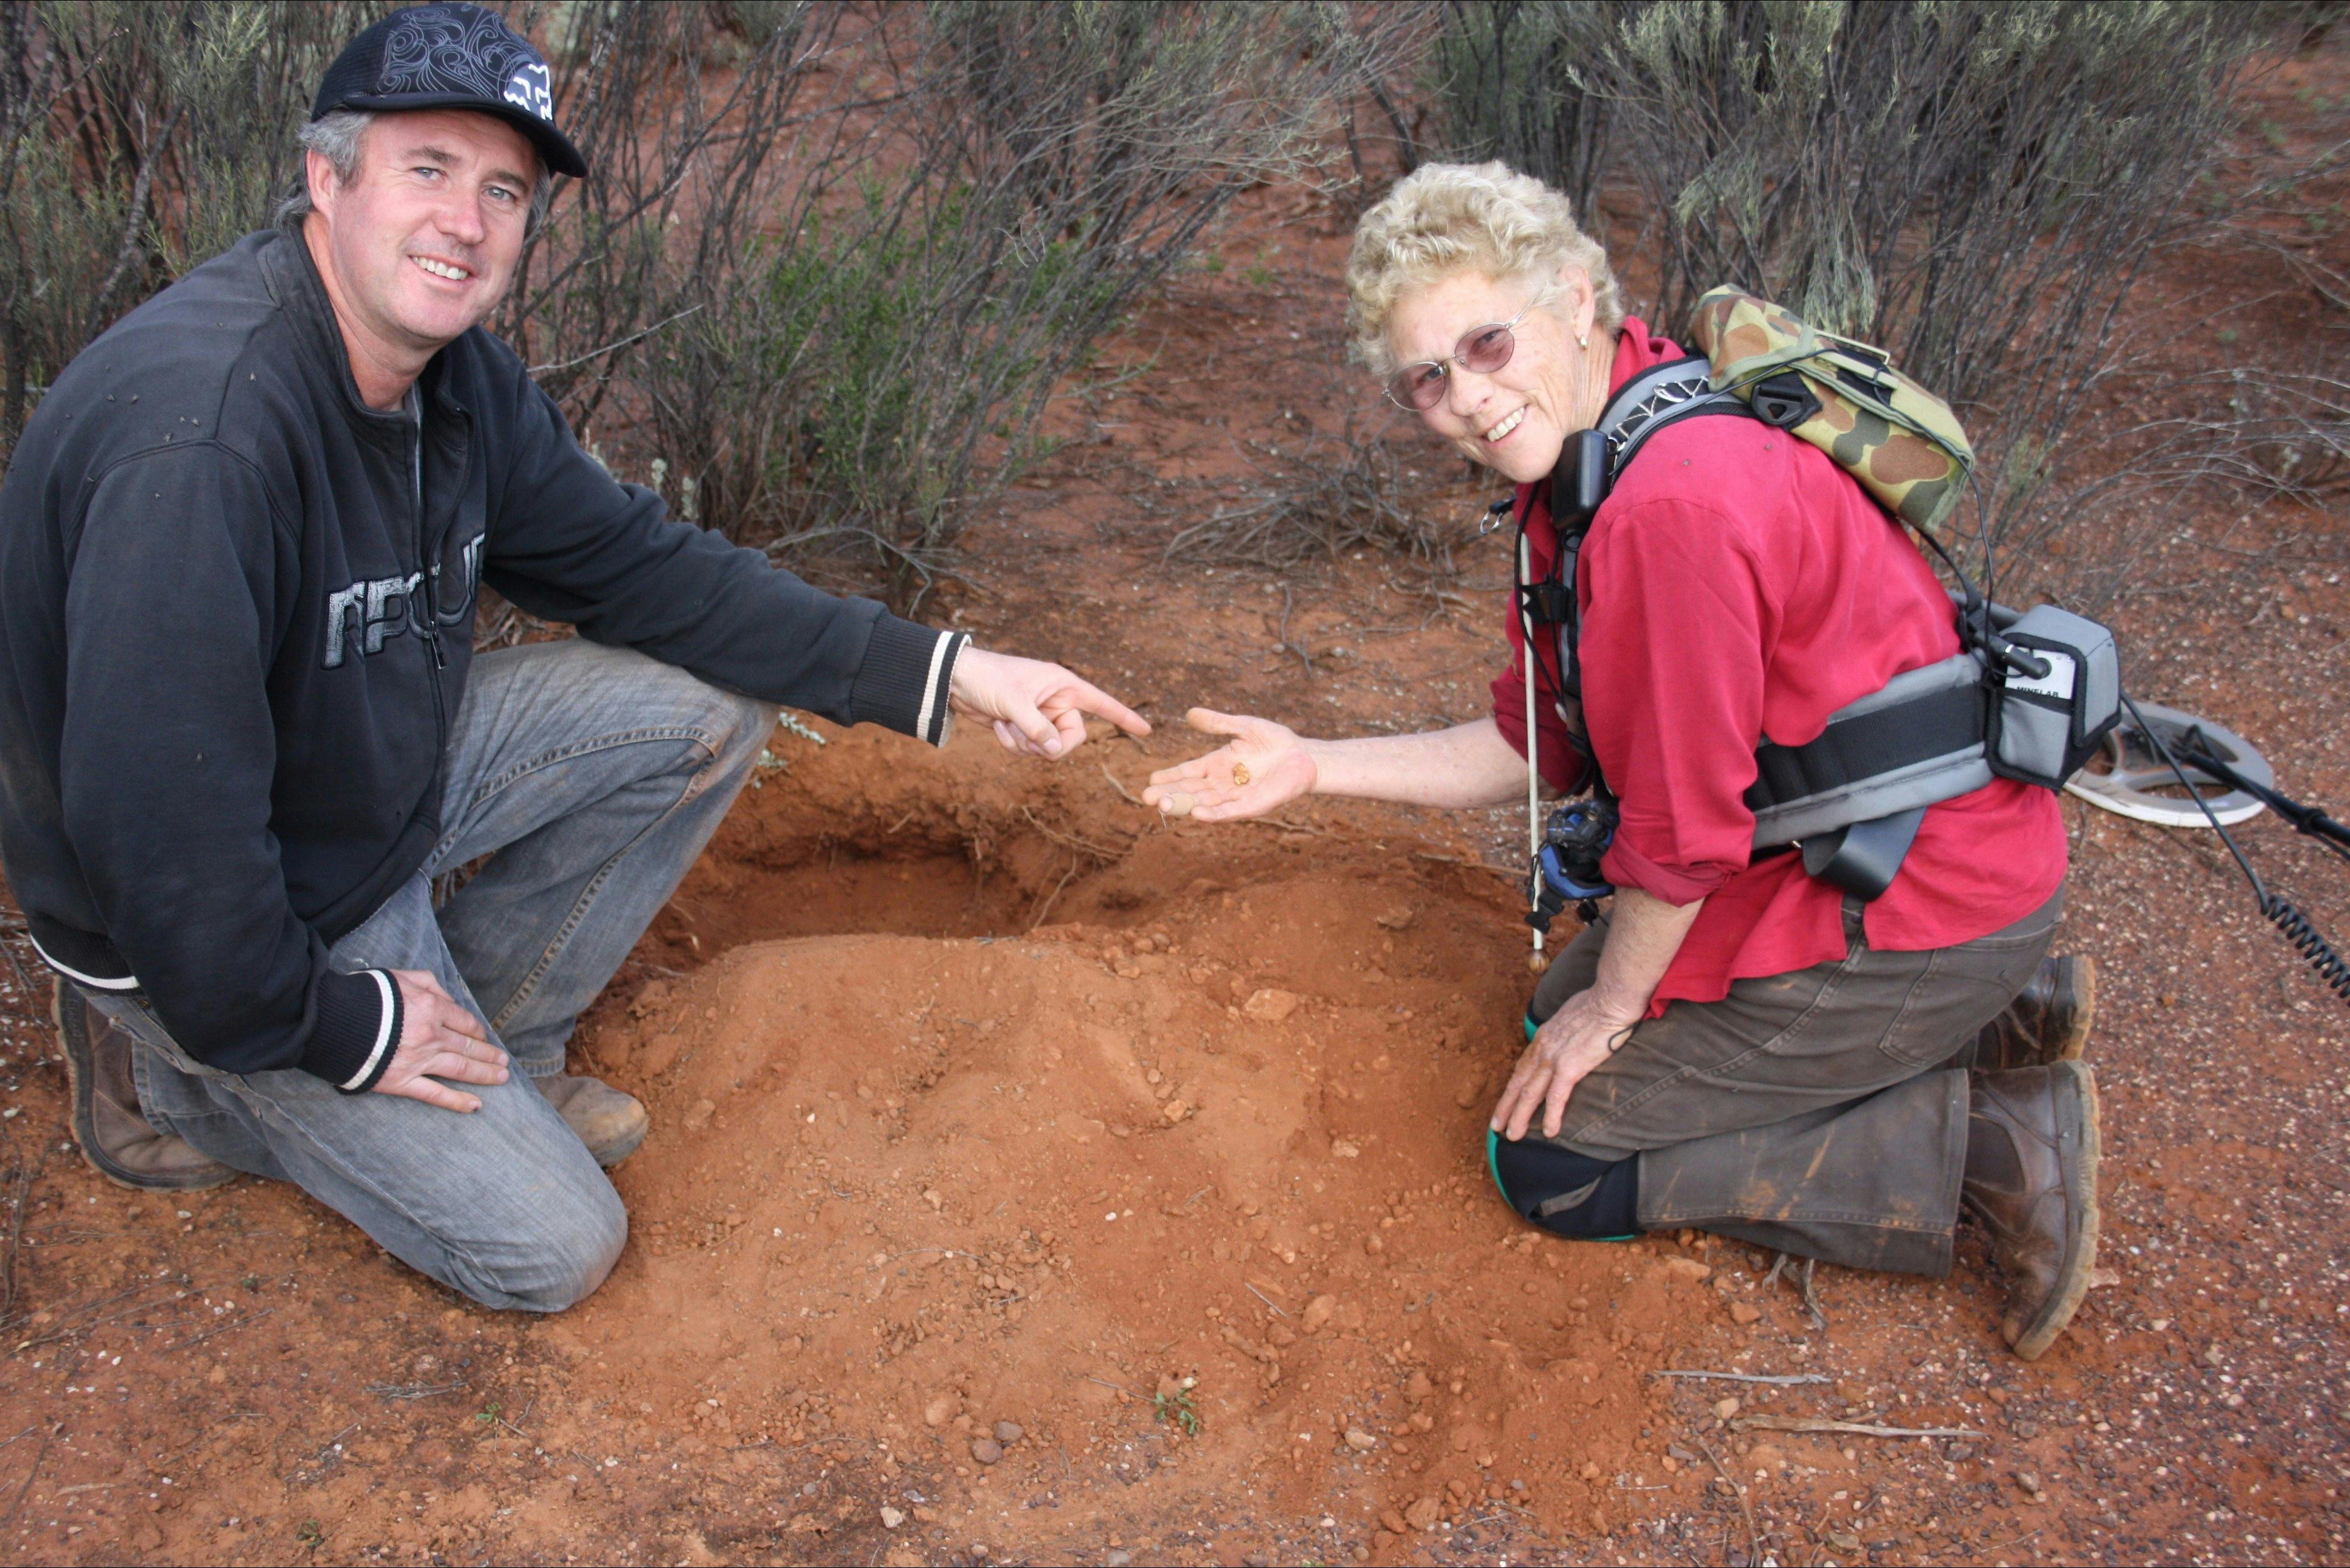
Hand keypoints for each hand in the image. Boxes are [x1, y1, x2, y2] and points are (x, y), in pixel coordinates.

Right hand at [372, 969, 508, 1112]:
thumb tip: (449, 998)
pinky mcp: (401, 1082)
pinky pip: (435, 1094)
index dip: (478, 1031)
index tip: (484, 1038)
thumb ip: (430, 985)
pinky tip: (476, 1106)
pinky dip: (457, 1101)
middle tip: (504, 1062)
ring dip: (484, 1074)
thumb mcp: (402, 977)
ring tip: (501, 1078)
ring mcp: (418, 1061)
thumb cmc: (366, 996)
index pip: (465, 1022)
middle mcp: (431, 1036)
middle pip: (468, 1047)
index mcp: (432, 1008)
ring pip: (460, 1069)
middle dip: (489, 1055)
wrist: (332, 1021)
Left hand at [949, 647, 1149, 758]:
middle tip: (1028, 739)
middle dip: (1049, 745)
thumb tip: (1054, 751)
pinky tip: (997, 727)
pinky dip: (1014, 744)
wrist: (957, 681)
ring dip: (1025, 745)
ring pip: (1049, 748)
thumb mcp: (1014, 702)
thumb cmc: (988, 679)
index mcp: (1064, 685)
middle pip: (1072, 738)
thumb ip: (1037, 728)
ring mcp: (1041, 716)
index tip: (1146, 731)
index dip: (1124, 717)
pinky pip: (1030, 749)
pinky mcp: (1025, 727)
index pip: (1102, 703)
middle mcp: (1056, 701)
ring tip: (1004, 725)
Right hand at [1141, 708, 1316, 820]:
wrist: (1305, 756)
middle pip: (1192, 791)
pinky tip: (1197, 814)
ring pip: (1205, 803)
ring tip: (1164, 805)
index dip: (1170, 777)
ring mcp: (1237, 796)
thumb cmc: (1276, 741)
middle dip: (1170, 794)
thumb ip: (1218, 723)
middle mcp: (1224, 783)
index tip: (1151, 780)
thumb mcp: (1243, 726)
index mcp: (1218, 764)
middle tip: (1147, 797)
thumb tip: (1189, 714)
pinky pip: (1230, 812)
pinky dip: (1213, 814)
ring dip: (1185, 806)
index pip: (1188, 772)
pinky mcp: (1254, 806)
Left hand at [1490, 985, 1639, 1141]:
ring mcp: (1554, 1059)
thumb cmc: (1597, 1004)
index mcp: (1543, 1037)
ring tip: (1512, 1136)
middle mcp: (1543, 1049)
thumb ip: (1563, 1031)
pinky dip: (1552, 1116)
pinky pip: (1557, 1097)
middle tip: (1496, 1127)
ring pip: (1530, 1094)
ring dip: (1520, 1117)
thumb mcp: (1569, 1016)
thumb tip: (1566, 1037)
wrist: (1610, 999)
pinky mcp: (1570, 1067)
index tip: (1506, 1101)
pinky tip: (1549, 1132)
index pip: (1522, 1067)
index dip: (1512, 1087)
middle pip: (1518, 1083)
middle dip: (1506, 1107)